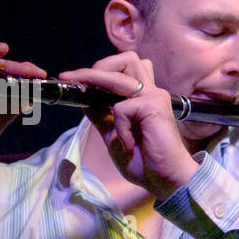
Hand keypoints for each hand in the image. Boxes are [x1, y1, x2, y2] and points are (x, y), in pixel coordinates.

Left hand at [59, 52, 198, 201]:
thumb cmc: (145, 162)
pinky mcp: (153, 106)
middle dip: (98, 67)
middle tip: (78, 81)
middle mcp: (150, 92)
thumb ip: (101, 116)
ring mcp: (153, 97)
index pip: (123, 70)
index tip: (72, 79)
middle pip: (126, 59)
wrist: (166, 179)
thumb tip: (83, 99)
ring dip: (98, 79)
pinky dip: (118, 127)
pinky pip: (121, 108)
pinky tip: (127, 143)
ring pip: (122, 71)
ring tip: (84, 91)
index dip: (98, 71)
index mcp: (143, 97)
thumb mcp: (113, 136)